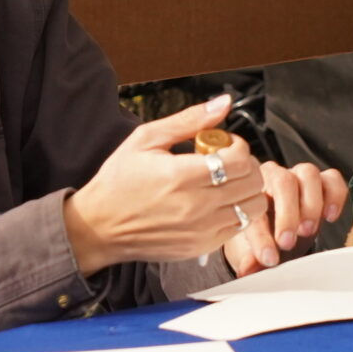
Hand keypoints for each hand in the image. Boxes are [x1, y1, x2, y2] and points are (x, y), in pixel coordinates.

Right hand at [64, 95, 264, 276]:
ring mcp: (201, 230)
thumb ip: (189, 120)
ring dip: (247, 189)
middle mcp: (196, 206)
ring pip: (253, 207)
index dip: (238, 145)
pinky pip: (240, 227)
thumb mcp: (146, 139)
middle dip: (247, 165)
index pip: (240, 159)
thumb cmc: (118, 181)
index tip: (223, 144)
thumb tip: (222, 103)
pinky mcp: (201, 247)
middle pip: (253, 182)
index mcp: (182, 176)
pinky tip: (218, 201)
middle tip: (228, 160)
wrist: (99, 227)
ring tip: (226, 182)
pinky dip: (237, 211)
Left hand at [225, 162, 349, 274]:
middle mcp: (274, 176)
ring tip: (308, 231)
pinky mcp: (323, 179)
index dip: (261, 236)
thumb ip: (251, 258)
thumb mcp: (256, 248)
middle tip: (288, 242)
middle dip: (288, 214)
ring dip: (311, 204)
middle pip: (282, 182)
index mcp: (252, 191)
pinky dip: (335, 196)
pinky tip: (330, 216)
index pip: (254, 208)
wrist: (283, 229)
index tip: (269, 258)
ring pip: (308, 174)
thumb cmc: (267, 234)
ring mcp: (299, 174)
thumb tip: (246, 270)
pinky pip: (332, 178)